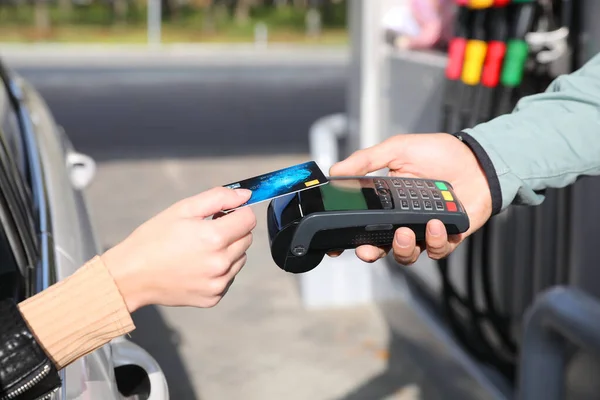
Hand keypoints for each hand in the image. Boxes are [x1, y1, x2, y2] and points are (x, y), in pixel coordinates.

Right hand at [101, 187, 255, 311]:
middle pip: (246, 239)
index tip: (223, 214)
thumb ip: (218, 198)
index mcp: (214, 237)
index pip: (249, 219)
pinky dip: (219, 270)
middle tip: (206, 231)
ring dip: (228, 251)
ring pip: (240, 259)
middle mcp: (220, 263)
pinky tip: (197, 266)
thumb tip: (245, 195)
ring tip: (199, 250)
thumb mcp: (183, 209)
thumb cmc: (153, 239)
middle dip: (233, 231)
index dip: (238, 213)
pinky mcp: (213, 298)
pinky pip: (228, 277)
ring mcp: (218, 283)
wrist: (130, 276)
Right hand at [329, 133, 492, 264]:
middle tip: (369, 248)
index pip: (361, 224)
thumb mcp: (396, 149)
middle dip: (371, 252)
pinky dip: (434, 241)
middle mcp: (401, 219)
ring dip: (402, 248)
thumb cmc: (439, 153)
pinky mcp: (446, 237)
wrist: (477, 160)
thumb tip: (335, 170)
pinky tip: (435, 224)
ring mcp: (423, 231)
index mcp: (385, 202)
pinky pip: (436, 250)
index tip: (336, 247)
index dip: (348, 238)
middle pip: (380, 247)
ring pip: (406, 254)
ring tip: (405, 232)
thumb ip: (366, 160)